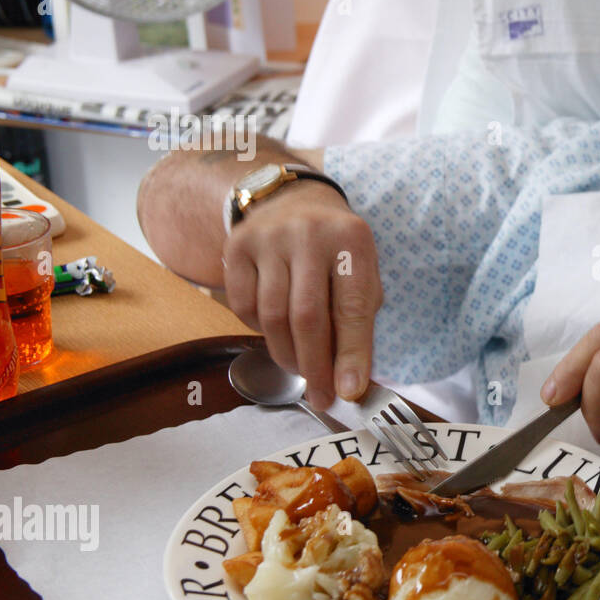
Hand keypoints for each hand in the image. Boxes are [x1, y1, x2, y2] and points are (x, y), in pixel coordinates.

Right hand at [222, 180, 382, 408]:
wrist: (293, 201)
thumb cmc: (337, 251)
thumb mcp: (362, 272)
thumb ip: (360, 320)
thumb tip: (351, 381)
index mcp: (351, 240)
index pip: (352, 306)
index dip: (351, 354)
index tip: (349, 391)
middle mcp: (308, 235)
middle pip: (306, 316)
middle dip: (315, 366)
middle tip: (322, 397)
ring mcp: (268, 239)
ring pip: (272, 316)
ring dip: (287, 356)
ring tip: (302, 371)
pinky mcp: (237, 247)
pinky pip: (244, 307)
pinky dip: (261, 332)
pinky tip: (277, 334)